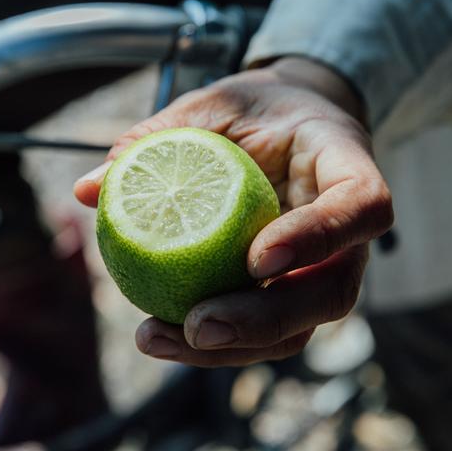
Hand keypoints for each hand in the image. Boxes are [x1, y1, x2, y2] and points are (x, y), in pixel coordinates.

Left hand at [74, 57, 392, 366]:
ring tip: (156, 337)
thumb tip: (88, 189)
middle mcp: (349, 232)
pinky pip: (264, 331)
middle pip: (333, 291)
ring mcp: (323, 268)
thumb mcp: (212, 104)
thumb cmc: (256, 109)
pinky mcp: (291, 293)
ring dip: (232, 347)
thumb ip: (160, 136)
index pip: (363, 207)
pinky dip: (214, 343)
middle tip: (198, 324)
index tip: (257, 258)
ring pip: (299, 328)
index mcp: (346, 166)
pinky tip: (159, 334)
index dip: (319, 238)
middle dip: (266, 320)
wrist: (287, 127)